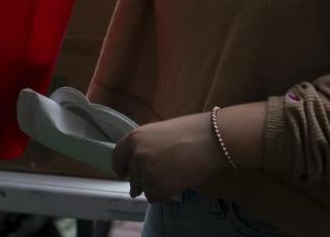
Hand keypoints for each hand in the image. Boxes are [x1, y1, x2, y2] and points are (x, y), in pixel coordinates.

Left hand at [110, 113, 224, 202]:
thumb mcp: (160, 131)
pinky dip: (162, 195)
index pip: (118, 157)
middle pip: (132, 177)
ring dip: (153, 187)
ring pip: (142, 189)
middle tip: (155, 180)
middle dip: (141, 180)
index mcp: (134, 138)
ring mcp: (147, 173)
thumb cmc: (191, 131)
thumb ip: (146, 145)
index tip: (123, 173)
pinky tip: (173, 187)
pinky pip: (154, 197)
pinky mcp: (160, 188)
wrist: (212, 141)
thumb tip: (141, 160)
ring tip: (169, 181)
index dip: (120, 167)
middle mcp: (136, 156)